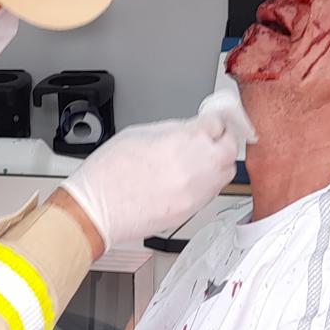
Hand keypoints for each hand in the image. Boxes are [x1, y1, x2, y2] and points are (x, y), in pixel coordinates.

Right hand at [60, 97, 250, 249]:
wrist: (98, 208)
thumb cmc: (110, 172)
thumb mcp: (140, 132)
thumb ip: (174, 128)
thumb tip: (190, 127)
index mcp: (186, 140)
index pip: (218, 122)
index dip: (211, 120)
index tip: (208, 121)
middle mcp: (200, 166)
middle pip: (231, 147)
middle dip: (222, 140)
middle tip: (211, 137)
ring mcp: (199, 191)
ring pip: (227, 171)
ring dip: (218, 162)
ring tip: (199, 159)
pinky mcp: (194, 210)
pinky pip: (212, 191)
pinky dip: (207, 182)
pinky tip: (188, 178)